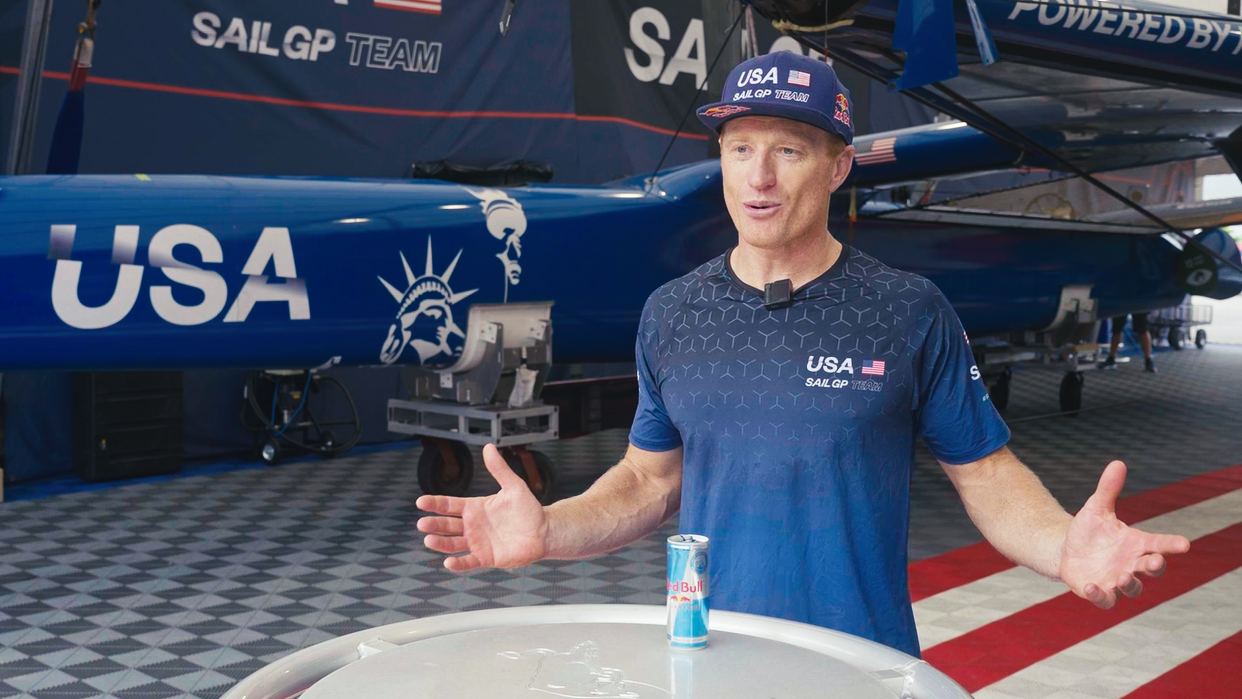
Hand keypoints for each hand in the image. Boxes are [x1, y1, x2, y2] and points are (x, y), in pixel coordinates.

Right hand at [416, 444, 547, 571]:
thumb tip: (488, 447)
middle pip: (447, 525)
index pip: (449, 505)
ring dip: (440, 543)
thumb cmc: (528, 509)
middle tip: (422, 523)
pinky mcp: (486, 558)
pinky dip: (458, 564)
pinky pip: (468, 561)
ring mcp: (477, 542)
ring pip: (453, 544)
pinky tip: (448, 563)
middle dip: (434, 524)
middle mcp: (472, 526)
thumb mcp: (514, 486)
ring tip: (429, 540)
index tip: (420, 502)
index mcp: (474, 508)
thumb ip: (499, 469)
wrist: (544, 532)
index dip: (434, 503)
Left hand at [1059, 461, 1190, 608]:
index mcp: (1136, 543)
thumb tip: (1117, 462)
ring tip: (1123, 576)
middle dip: (1155, 567)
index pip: (1159, 544)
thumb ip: (1108, 489)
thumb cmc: (1089, 530)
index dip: (1172, 545)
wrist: (1066, 550)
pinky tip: (1090, 586)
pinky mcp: (1100, 591)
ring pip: (1133, 588)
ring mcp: (1117, 580)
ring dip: (1130, 583)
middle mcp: (1132, 564)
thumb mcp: (1097, 507)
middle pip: (1152, 569)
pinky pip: (1105, 599)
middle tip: (1155, 561)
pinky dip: (1100, 595)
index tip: (1185, 544)